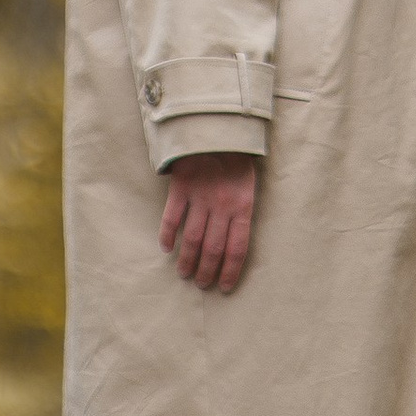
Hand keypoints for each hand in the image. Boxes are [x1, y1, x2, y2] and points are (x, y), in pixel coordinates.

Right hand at [159, 150, 257, 293]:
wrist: (217, 128)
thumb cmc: (236, 160)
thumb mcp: (248, 185)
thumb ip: (241, 212)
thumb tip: (233, 244)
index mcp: (243, 206)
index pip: (238, 248)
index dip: (231, 270)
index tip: (223, 288)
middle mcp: (223, 205)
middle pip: (214, 248)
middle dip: (207, 271)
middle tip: (201, 284)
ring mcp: (201, 196)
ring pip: (193, 238)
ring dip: (188, 260)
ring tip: (184, 274)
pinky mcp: (182, 187)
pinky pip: (173, 217)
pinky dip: (168, 235)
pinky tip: (167, 248)